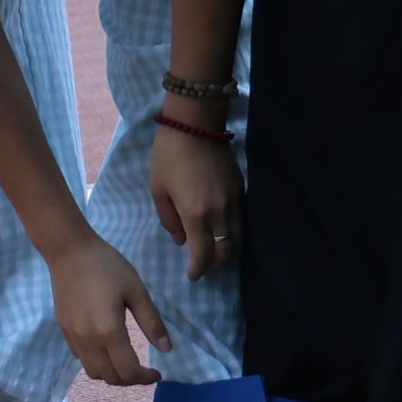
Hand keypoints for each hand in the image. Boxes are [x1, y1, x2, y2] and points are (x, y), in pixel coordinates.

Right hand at [44, 234, 170, 387]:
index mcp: (109, 331)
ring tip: (124, 360)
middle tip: (143, 369)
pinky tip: (105, 346)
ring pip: (92, 372)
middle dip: (130, 379)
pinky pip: (80, 358)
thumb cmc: (106, 266)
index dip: (145, 378)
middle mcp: (88, 340)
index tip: (157, 373)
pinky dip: (96, 361)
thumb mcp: (136, 290)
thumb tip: (166, 349)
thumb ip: (152, 322)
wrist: (68, 250)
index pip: (128, 371)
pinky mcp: (63, 329)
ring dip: (111, 373)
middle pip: (110, 377)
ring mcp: (73, 336)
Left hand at [149, 121, 243, 279]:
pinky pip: (243, 222)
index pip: (204, 254)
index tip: (193, 276)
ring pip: (239, 239)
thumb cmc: (169, 156)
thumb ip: (169, 219)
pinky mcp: (242, 191)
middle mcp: (221, 213)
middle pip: (226, 252)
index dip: (199, 270)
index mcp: (196, 214)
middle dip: (215, 265)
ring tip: (214, 253)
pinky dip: (235, 234)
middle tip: (203, 267)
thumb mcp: (158, 189)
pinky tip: (224, 233)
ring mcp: (236, 202)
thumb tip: (182, 240)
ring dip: (227, 252)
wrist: (195, 125)